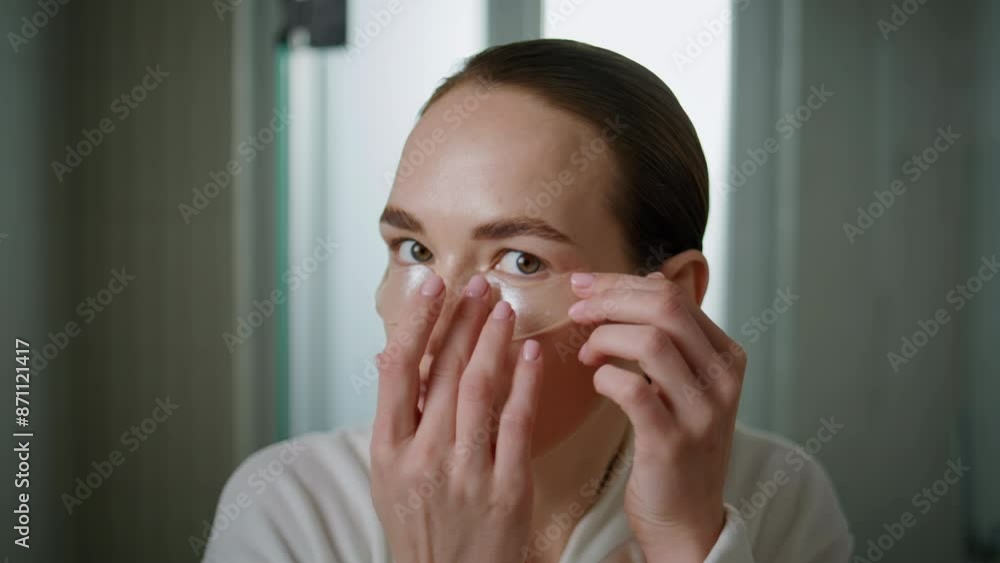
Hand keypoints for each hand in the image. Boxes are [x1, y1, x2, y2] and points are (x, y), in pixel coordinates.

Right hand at [370, 273, 544, 562]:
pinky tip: (530, 352)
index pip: (398, 369)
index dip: (417, 321)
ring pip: (479, 387)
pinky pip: (517, 422)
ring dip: (492, 339)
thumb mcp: (388, 476)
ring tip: (502, 306)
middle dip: (463, 319)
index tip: (432, 285)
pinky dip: (524, 382)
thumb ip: (393, 416)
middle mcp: (423, 456)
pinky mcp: (507, 488)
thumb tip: (386, 356)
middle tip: (479, 283)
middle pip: (442, 370)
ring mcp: (466, 472)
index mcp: (388, 451)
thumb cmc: (421, 527)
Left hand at [567, 272, 746, 562]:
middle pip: (664, 308)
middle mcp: (722, 379)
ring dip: (605, 338)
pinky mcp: (672, 442)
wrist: (686, 517)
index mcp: (726, 355)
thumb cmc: (676, 442)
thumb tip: (649, 279)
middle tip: (576, 311)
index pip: (673, 295)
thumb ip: (672, 332)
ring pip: (651, 342)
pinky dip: (605, 378)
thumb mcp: (686, 381)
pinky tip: (597, 382)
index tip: (583, 286)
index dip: (620, 283)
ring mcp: (701, 411)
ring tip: (586, 354)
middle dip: (609, 300)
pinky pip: (633, 390)